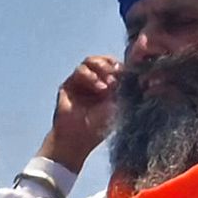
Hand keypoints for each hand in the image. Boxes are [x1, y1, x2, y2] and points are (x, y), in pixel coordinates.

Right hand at [43, 53, 119, 167]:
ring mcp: (81, 81)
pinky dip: (90, 76)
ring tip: (106, 87)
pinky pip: (80, 70)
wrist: (79, 138)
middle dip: (110, 66)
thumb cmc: (100, 126)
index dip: (120, 65)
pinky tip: (98, 88)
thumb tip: (129, 69)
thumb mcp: (117, 103)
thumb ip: (122, 86)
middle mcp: (94, 80)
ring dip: (101, 70)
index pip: (114, 65)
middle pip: (103, 59)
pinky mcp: (69, 84)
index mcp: (108, 84)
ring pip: (90, 61)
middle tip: (116, 78)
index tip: (127, 73)